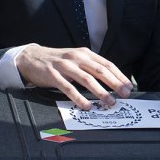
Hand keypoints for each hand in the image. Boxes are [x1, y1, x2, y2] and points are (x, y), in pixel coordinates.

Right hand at [15, 45, 132, 109]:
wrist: (31, 57)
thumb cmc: (57, 62)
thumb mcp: (75, 60)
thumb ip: (90, 68)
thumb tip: (110, 82)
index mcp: (84, 54)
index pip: (106, 64)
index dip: (119, 75)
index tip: (128, 86)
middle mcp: (76, 58)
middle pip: (99, 71)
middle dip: (114, 83)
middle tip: (124, 94)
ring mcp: (64, 66)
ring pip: (86, 79)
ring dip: (100, 92)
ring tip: (109, 102)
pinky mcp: (53, 75)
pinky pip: (68, 88)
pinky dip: (78, 97)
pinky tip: (86, 105)